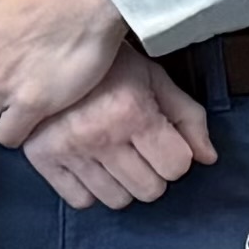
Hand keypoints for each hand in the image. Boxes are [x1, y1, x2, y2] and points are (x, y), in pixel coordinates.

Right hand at [15, 47, 216, 210]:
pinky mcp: (41, 158)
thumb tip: (207, 158)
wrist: (47, 48)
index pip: (176, 166)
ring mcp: (68, 150)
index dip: (176, 156)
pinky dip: (89, 190)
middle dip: (153, 172)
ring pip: (117, 200)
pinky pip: (80, 201)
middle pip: (150, 190)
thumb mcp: (154, 78)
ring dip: (123, 184)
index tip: (163, 142)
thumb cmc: (108, 64)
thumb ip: (187, 116)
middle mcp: (100, 136)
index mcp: (132, 112)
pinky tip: (90, 166)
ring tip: (114, 158)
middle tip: (139, 150)